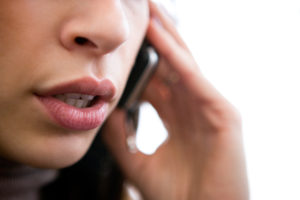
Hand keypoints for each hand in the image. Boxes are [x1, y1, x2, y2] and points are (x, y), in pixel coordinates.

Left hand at [102, 1, 248, 199]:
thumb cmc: (176, 195)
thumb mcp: (138, 162)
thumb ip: (121, 136)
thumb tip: (104, 110)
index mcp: (176, 117)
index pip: (157, 79)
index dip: (140, 59)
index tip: (121, 42)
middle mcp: (192, 106)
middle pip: (172, 63)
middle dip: (156, 36)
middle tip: (140, 10)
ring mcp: (209, 106)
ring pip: (184, 62)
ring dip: (165, 35)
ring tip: (149, 9)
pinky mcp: (223, 113)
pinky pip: (195, 78)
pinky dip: (177, 57)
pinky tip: (160, 36)